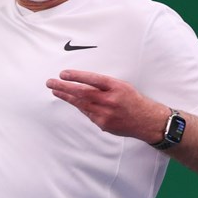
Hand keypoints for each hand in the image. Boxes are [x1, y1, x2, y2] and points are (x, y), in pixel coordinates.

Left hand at [46, 70, 167, 143]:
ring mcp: (106, 113)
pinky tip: (74, 102)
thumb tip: (82, 83)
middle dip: (64, 87)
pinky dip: (80, 107)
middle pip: (82, 92)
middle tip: (50, 82)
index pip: (93, 79)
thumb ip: (104, 85)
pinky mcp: (103, 124)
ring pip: (81, 104)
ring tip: (55, 90)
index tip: (63, 74)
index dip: (77, 76)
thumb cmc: (133, 100)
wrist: (146, 121)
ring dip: (66, 97)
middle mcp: (110, 100)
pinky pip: (88, 114)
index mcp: (116, 87)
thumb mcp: (122, 86)